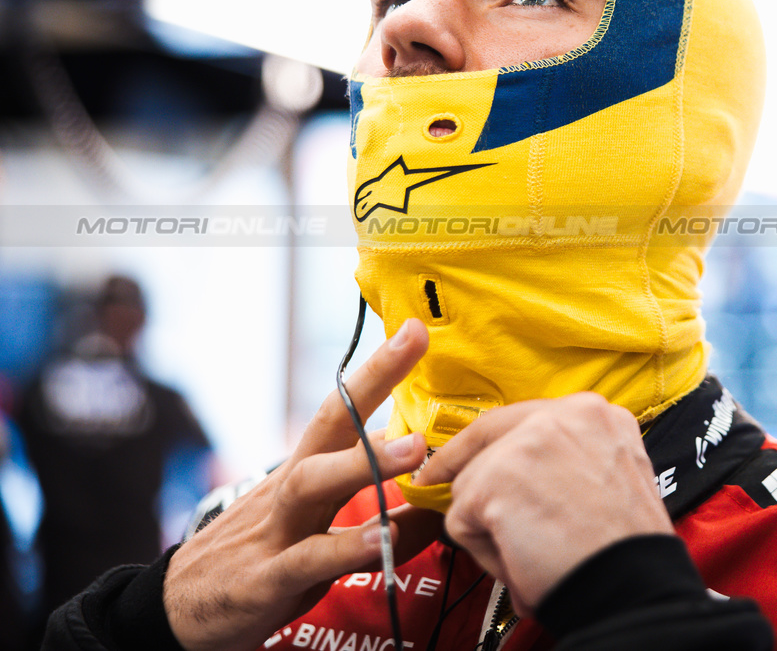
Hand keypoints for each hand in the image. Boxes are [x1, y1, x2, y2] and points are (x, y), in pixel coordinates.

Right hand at [163, 319, 438, 650]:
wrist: (174, 616)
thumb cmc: (259, 565)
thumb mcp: (317, 537)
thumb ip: (373, 519)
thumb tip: (435, 506)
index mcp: (304, 474)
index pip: (342, 411)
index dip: (378, 370)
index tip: (414, 328)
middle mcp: (290, 491)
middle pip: (329, 423)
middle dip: (373, 379)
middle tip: (415, 342)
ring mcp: (275, 532)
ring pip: (313, 483)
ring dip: (365, 462)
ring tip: (414, 448)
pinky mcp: (264, 581)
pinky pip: (308, 559)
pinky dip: (347, 548)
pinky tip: (383, 539)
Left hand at [417, 392, 674, 614]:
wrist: (632, 584)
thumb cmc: (623, 548)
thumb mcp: (612, 475)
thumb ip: (569, 459)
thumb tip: (515, 474)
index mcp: (594, 414)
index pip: (525, 418)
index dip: (492, 444)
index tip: (466, 458)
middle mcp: (561, 414)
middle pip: (486, 436)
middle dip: (461, 465)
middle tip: (434, 483)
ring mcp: (525, 443)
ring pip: (470, 483)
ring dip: (490, 525)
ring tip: (532, 553)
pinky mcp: (495, 479)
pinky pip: (460, 521)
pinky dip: (485, 553)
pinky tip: (522, 562)